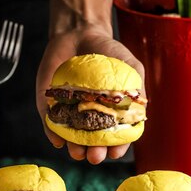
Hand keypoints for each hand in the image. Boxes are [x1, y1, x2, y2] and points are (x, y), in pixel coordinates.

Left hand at [36, 0, 144, 164]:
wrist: (80, 33)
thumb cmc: (109, 53)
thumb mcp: (130, 67)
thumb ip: (136, 87)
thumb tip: (141, 107)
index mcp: (112, 114)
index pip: (116, 137)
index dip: (117, 147)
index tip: (116, 152)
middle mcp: (91, 118)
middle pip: (93, 143)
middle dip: (95, 153)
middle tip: (95, 157)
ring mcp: (70, 113)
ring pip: (71, 138)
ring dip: (74, 149)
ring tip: (78, 152)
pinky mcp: (50, 105)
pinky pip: (50, 123)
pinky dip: (53, 133)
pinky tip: (57, 140)